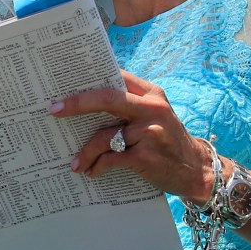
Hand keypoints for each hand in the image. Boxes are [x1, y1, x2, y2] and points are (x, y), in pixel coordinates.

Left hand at [51, 69, 215, 201]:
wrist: (196, 170)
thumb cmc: (166, 141)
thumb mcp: (154, 116)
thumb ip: (129, 106)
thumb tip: (85, 104)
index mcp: (151, 94)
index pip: (117, 77)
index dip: (90, 79)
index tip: (65, 84)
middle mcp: (152, 109)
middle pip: (107, 99)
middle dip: (77, 104)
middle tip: (54, 110)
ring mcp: (150, 132)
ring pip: (105, 136)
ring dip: (85, 151)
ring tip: (76, 163)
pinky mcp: (146, 156)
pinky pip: (111, 159)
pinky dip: (98, 166)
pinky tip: (92, 172)